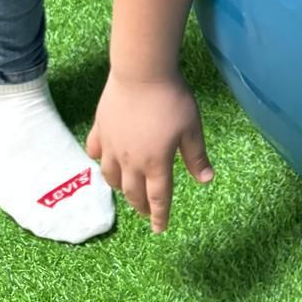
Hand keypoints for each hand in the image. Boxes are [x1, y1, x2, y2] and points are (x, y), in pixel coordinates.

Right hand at [86, 72, 211, 232]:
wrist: (142, 73)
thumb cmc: (172, 100)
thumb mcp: (192, 129)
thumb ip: (196, 157)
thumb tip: (206, 180)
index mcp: (156, 163)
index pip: (159, 198)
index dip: (160, 216)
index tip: (160, 229)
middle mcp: (131, 160)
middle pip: (133, 192)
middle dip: (141, 206)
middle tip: (146, 212)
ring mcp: (112, 146)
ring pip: (111, 176)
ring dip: (120, 187)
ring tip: (127, 189)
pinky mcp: (100, 129)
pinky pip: (95, 152)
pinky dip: (100, 160)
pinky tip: (105, 159)